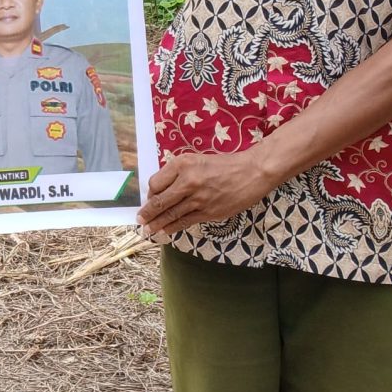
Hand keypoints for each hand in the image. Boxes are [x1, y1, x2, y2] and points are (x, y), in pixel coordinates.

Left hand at [137, 149, 278, 237]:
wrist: (252, 172)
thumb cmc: (224, 165)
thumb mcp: (196, 160)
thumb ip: (178, 173)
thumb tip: (161, 190)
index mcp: (182, 165)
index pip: (155, 183)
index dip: (150, 193)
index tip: (150, 199)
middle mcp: (188, 181)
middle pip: (160, 201)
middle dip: (147, 213)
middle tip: (139, 220)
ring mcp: (198, 199)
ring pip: (170, 215)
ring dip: (156, 224)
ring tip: (147, 230)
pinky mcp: (208, 212)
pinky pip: (184, 222)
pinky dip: (172, 228)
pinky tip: (164, 232)